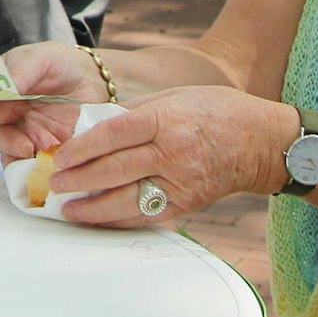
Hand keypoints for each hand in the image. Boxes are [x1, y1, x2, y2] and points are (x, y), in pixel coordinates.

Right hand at [0, 41, 106, 160]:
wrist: (92, 81)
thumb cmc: (61, 65)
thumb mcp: (42, 58)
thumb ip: (21, 69)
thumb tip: (2, 86)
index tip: (6, 108)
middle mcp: (4, 115)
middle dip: (5, 139)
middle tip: (25, 140)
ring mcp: (22, 134)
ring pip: (7, 154)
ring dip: (23, 156)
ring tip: (44, 150)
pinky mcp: (40, 150)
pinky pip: (28, 167)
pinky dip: (36, 168)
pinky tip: (52, 160)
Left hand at [46, 86, 294, 226]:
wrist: (263, 143)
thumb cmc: (218, 111)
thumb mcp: (175, 96)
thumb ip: (135, 111)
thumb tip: (95, 127)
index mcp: (166, 120)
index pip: (113, 135)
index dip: (82, 148)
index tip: (60, 157)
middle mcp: (173, 153)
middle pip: (116, 169)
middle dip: (79, 179)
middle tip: (54, 184)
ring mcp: (181, 182)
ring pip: (129, 199)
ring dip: (94, 207)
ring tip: (68, 209)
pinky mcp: (188, 204)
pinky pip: (148, 216)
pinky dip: (120, 220)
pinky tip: (99, 220)